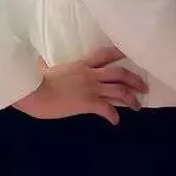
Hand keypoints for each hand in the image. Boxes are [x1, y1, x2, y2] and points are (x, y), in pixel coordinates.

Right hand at [14, 46, 147, 124]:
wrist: (32, 92)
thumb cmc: (34, 81)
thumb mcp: (45, 69)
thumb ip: (47, 65)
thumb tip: (39, 62)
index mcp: (82, 64)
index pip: (106, 54)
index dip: (120, 54)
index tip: (131, 56)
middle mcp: (90, 74)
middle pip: (120, 73)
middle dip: (135, 80)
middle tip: (144, 87)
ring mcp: (90, 88)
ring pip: (119, 91)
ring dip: (131, 99)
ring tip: (138, 106)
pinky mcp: (87, 103)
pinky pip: (107, 108)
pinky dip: (113, 115)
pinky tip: (116, 121)